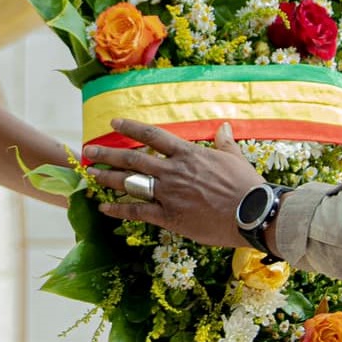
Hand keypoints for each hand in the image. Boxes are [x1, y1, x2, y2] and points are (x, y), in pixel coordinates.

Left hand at [83, 120, 265, 250]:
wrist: (252, 214)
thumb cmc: (246, 186)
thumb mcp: (235, 158)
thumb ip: (224, 143)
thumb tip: (223, 127)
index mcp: (188, 154)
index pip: (152, 136)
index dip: (130, 128)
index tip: (113, 124)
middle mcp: (173, 171)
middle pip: (132, 159)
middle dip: (108, 154)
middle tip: (89, 151)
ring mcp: (169, 194)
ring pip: (130, 183)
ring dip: (108, 178)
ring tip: (91, 174)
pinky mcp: (169, 217)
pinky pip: (137, 212)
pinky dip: (118, 209)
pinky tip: (104, 207)